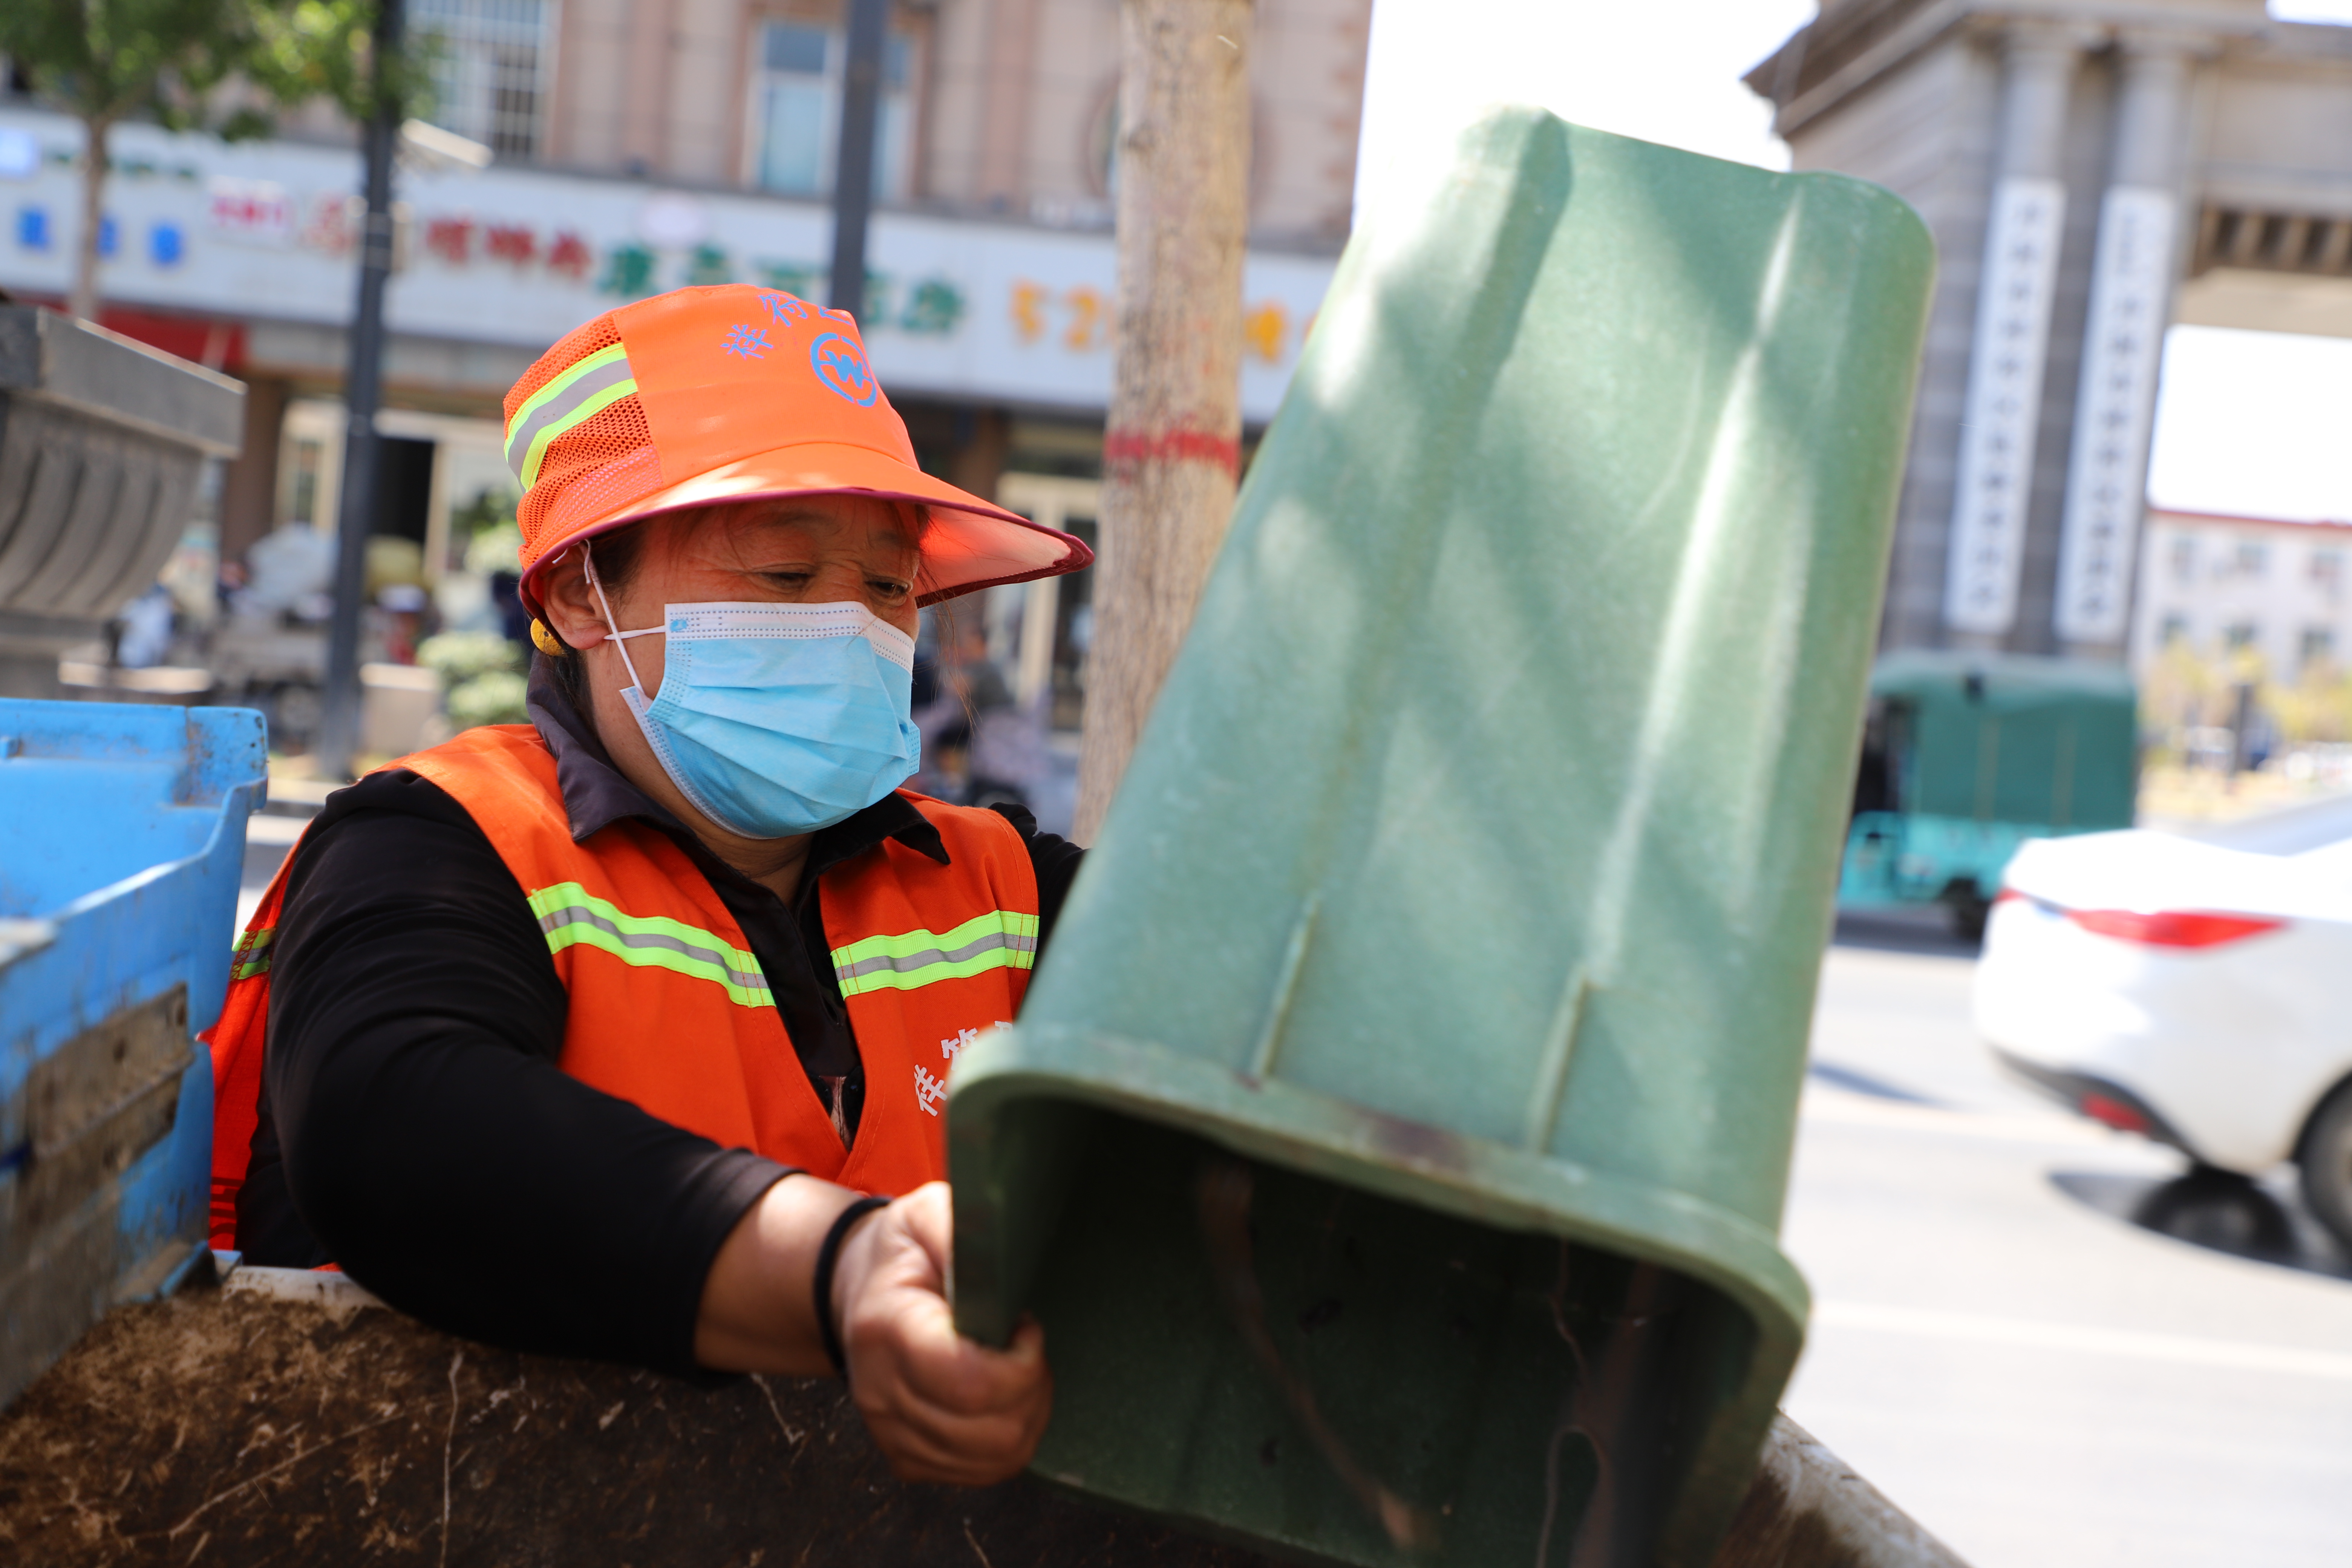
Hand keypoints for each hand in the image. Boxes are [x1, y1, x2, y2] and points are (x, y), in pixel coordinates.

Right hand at [831, 1182, 1051, 1484]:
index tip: (1026, 1325)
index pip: (969, 1382)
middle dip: (1033, 1389)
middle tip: (1027, 1347)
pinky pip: (980, 1473)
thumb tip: (999, 1254)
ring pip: (994, 1459)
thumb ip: (963, 1231)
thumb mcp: (929, 1213)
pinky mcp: (904, 1458)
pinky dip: (1009, 1443)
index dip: (1021, 1363)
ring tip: (1020, 1371)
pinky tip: (1003, 1400)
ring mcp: (889, 1432)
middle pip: (992, 1430)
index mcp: (887, 1329)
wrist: (853, 1290)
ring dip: (1027, 1416)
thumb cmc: (903, 1251)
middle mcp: (880, 1392)